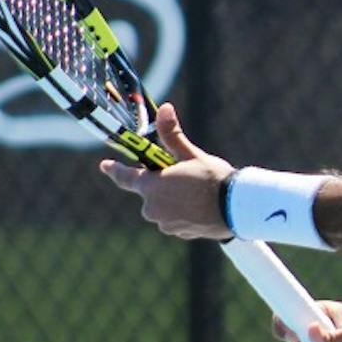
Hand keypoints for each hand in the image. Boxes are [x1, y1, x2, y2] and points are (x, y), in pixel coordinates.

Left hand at [99, 102, 234, 239]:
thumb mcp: (191, 155)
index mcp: (152, 186)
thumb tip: (165, 108)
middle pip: (149, 192)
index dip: (114, 170)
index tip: (105, 165)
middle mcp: (152, 207)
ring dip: (173, 200)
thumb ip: (172, 135)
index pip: (125, 177)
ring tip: (196, 193)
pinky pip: (174, 220)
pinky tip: (200, 207)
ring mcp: (165, 223)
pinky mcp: (178, 233)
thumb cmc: (213, 179)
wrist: (235, 209)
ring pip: (163, 207)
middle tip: (183, 176)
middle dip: (161, 184)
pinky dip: (183, 213)